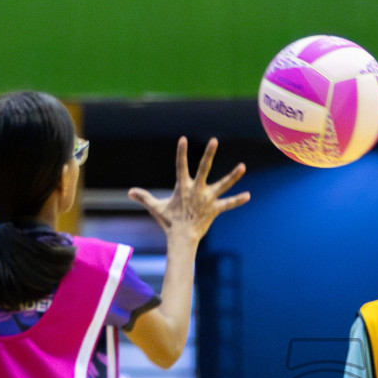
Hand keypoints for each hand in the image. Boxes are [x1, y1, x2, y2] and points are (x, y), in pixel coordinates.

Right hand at [129, 137, 249, 243]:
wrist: (181, 239)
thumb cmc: (169, 223)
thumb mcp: (156, 208)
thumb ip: (144, 197)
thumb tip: (130, 192)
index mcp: (182, 188)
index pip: (180, 166)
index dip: (181, 153)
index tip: (183, 139)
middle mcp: (196, 191)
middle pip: (204, 169)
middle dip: (209, 154)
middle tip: (214, 140)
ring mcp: (207, 200)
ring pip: (222, 185)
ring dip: (232, 176)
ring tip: (243, 167)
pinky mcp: (215, 210)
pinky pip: (228, 204)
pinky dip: (237, 200)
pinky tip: (248, 195)